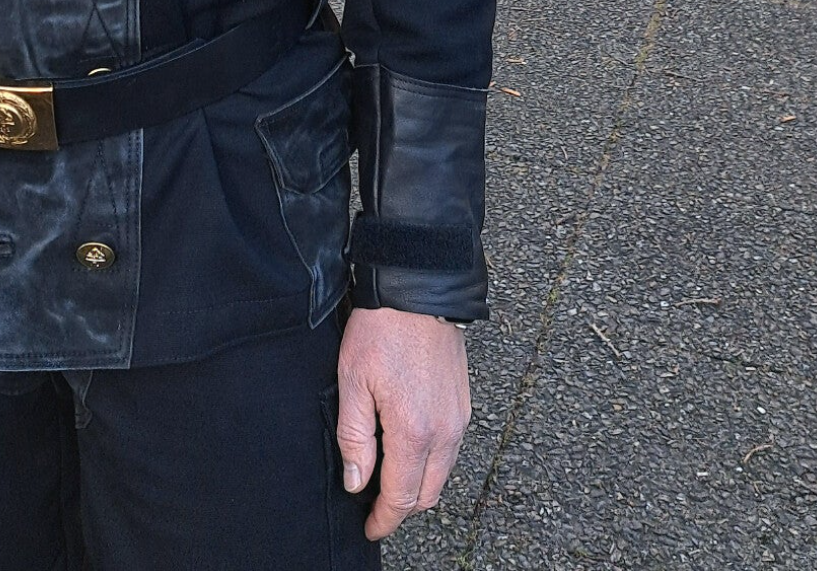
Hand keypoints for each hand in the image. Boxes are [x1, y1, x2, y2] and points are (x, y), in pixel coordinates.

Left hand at [335, 306, 470, 539]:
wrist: (418, 289)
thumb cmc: (382, 330)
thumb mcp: (353, 381)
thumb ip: (354, 438)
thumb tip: (357, 483)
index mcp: (414, 432)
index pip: (402, 497)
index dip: (384, 519)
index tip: (370, 528)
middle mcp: (444, 431)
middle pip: (428, 494)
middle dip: (402, 508)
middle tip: (376, 506)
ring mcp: (458, 417)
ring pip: (442, 473)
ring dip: (419, 484)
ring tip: (389, 477)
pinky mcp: (463, 402)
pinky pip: (450, 449)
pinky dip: (431, 461)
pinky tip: (409, 448)